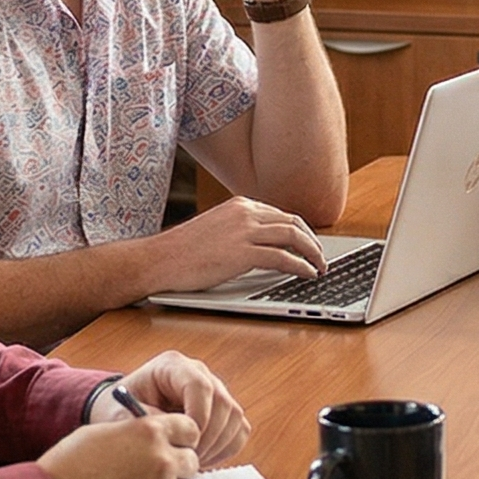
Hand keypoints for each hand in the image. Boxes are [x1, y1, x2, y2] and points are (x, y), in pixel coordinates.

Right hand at [39, 410, 199, 478]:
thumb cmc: (66, 468)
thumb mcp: (101, 433)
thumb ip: (135, 431)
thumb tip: (155, 432)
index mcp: (150, 431)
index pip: (191, 428)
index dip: (181, 438)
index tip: (172, 446)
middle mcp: (163, 460)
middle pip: (191, 461)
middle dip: (176, 467)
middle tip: (152, 475)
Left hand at [91, 351, 250, 467]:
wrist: (123, 412)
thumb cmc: (120, 410)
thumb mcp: (121, 415)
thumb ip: (143, 423)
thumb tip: (169, 436)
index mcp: (172, 366)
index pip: (200, 385)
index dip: (198, 416)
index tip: (185, 442)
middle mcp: (198, 373)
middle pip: (222, 402)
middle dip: (208, 437)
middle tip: (188, 460)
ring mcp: (215, 389)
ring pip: (234, 417)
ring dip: (217, 445)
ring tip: (192, 462)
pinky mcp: (223, 409)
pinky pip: (238, 429)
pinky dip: (225, 448)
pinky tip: (203, 459)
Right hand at [150, 197, 325, 291]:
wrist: (158, 260)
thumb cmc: (182, 251)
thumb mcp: (216, 229)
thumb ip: (240, 230)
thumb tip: (264, 244)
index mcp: (240, 205)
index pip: (281, 214)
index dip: (301, 230)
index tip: (310, 243)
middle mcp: (245, 213)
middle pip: (294, 222)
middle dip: (313, 241)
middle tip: (321, 256)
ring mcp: (244, 231)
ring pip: (293, 237)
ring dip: (313, 253)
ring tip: (320, 267)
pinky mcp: (242, 253)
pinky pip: (283, 258)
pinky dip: (301, 266)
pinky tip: (307, 274)